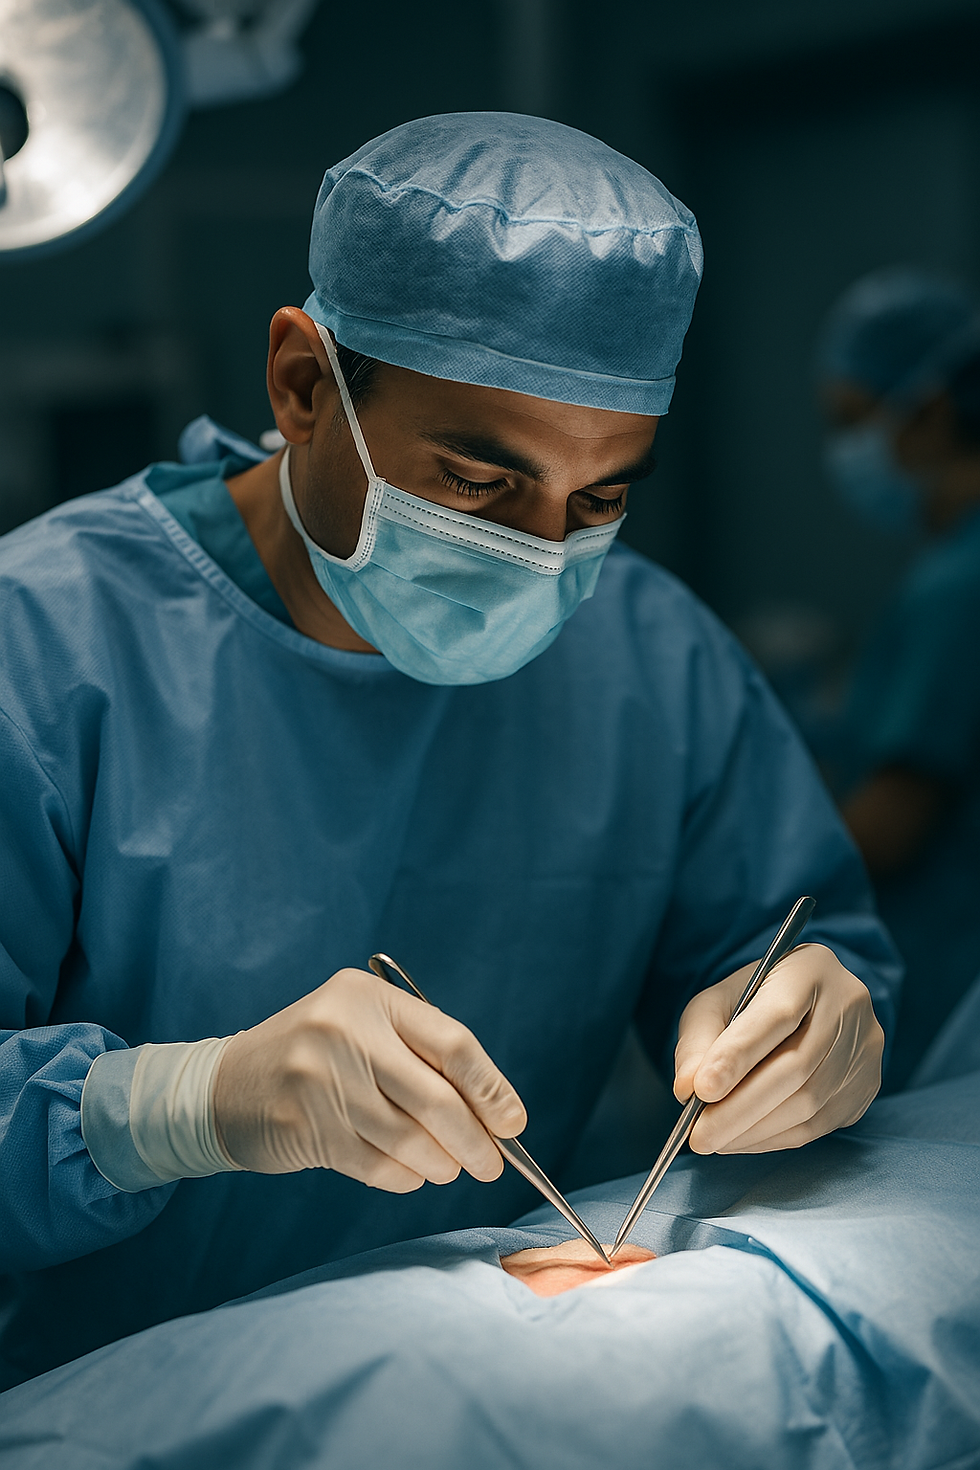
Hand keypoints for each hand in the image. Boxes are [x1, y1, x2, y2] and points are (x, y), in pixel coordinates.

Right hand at [213, 968, 526, 1191]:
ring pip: (410, 1139)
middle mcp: (345, 1031)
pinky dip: (404, 1177)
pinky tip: (408, 1172)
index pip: (452, 1042)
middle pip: (437, 1098)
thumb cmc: (316, 1057)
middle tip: (491, 1164)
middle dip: (475, 1140)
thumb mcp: (363, 1029)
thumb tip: (495, 1113)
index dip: (492, 1089)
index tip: (512, 1123)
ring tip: (447, 1168)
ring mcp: (320, 1080)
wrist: (224, 1086)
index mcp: (370, 997)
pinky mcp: (304, 1127)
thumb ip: (421, 1057)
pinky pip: (377, 1165)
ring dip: (441, 1164)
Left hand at [673, 943, 883, 1152]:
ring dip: (755, 1129)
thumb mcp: (716, 1002)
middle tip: (699, 1136)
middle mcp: (848, 1004)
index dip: (738, 1056)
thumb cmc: (752, 1000)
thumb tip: (687, 1089)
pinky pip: (820, 1123)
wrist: (808, 1004)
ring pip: (810, 1101)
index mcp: (809, 968)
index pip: (777, 1016)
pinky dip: (774, 1138)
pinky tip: (742, 1140)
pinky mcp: (867, 1084)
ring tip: (713, 1140)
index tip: (701, 1091)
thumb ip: (698, 1040)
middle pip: (797, 1066)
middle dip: (741, 1108)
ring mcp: (864, 1047)